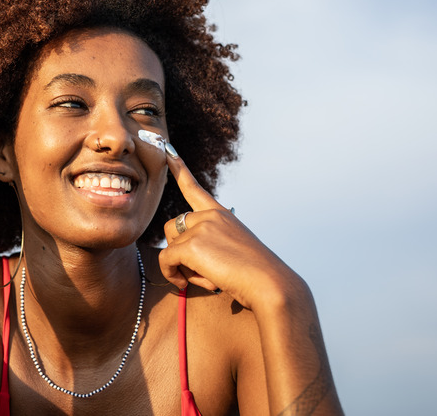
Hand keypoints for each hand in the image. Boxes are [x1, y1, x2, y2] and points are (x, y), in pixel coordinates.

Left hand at [158, 148, 302, 310]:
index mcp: (221, 214)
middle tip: (199, 272)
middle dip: (178, 251)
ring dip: (180, 266)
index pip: (194, 189)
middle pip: (172, 228)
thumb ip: (211, 244)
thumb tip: (180, 253)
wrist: (270, 284)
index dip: (179, 169)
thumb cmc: (255, 275)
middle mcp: (210, 215)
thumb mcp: (234, 250)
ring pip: (170, 246)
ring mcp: (201, 227)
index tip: (168, 151)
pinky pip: (166, 260)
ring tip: (205, 278)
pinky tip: (184, 284)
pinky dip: (171, 275)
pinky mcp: (192, 245)